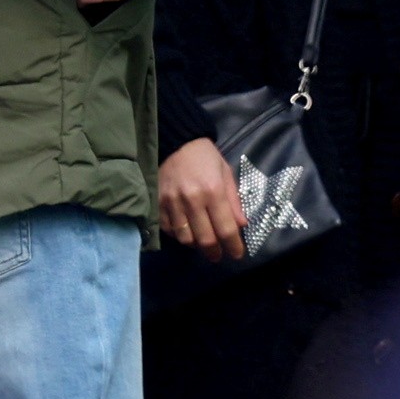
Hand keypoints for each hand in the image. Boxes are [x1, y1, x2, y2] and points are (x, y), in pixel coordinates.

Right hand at [159, 138, 248, 261]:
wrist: (176, 143)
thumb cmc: (206, 158)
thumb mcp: (226, 174)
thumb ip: (234, 201)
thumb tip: (241, 226)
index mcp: (213, 190)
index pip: (226, 228)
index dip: (233, 246)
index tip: (237, 254)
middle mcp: (192, 199)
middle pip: (205, 238)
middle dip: (214, 252)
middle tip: (218, 255)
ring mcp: (172, 203)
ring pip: (185, 238)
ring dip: (196, 245)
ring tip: (203, 244)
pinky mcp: (158, 204)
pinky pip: (169, 230)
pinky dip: (179, 235)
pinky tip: (187, 232)